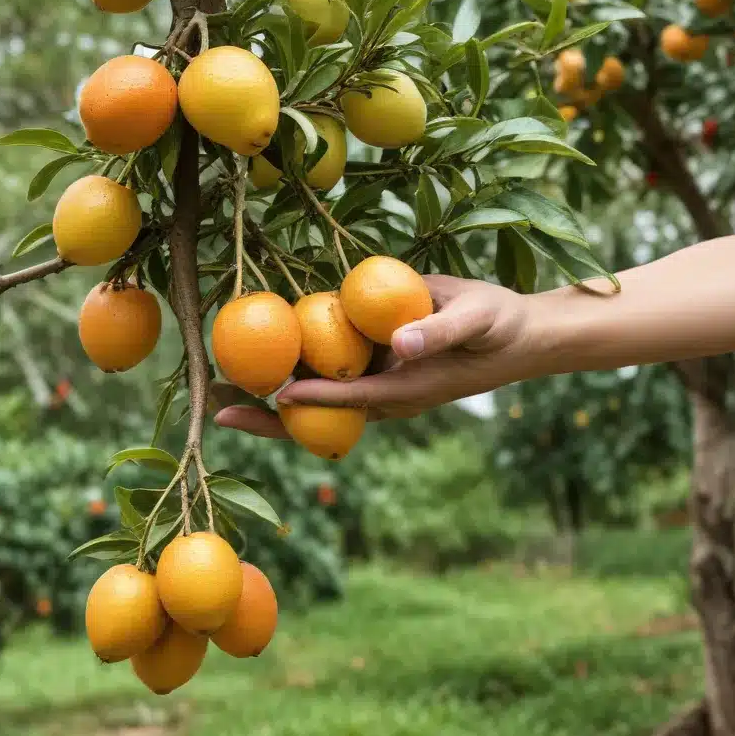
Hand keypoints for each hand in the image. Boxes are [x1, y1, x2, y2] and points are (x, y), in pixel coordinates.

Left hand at [213, 274, 537, 439]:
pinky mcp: (377, 370)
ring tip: (217, 389)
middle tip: (216, 410)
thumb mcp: (474, 319)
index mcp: (406, 389)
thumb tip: (398, 344)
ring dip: (269, 396)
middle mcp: (384, 394)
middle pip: (319, 413)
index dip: (314, 396)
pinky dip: (296, 370)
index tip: (277, 393)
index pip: (351, 397)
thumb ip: (437, 330)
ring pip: (317, 397)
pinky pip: (331, 377)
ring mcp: (378, 385)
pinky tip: (262, 357)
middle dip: (269, 415)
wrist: (518, 334)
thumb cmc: (498, 326)